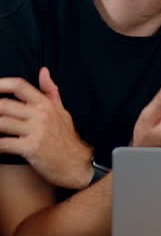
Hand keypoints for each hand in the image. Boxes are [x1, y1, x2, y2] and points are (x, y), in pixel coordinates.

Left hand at [0, 68, 92, 189]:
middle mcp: (41, 115)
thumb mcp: (62, 111)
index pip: (20, 86)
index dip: (1, 83)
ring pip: (1, 123)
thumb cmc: (67, 138)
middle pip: (4, 104)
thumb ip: (50, 91)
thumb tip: (43, 71)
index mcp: (45, 104)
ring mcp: (36, 131)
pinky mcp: (31, 148)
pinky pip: (4, 144)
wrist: (78, 164)